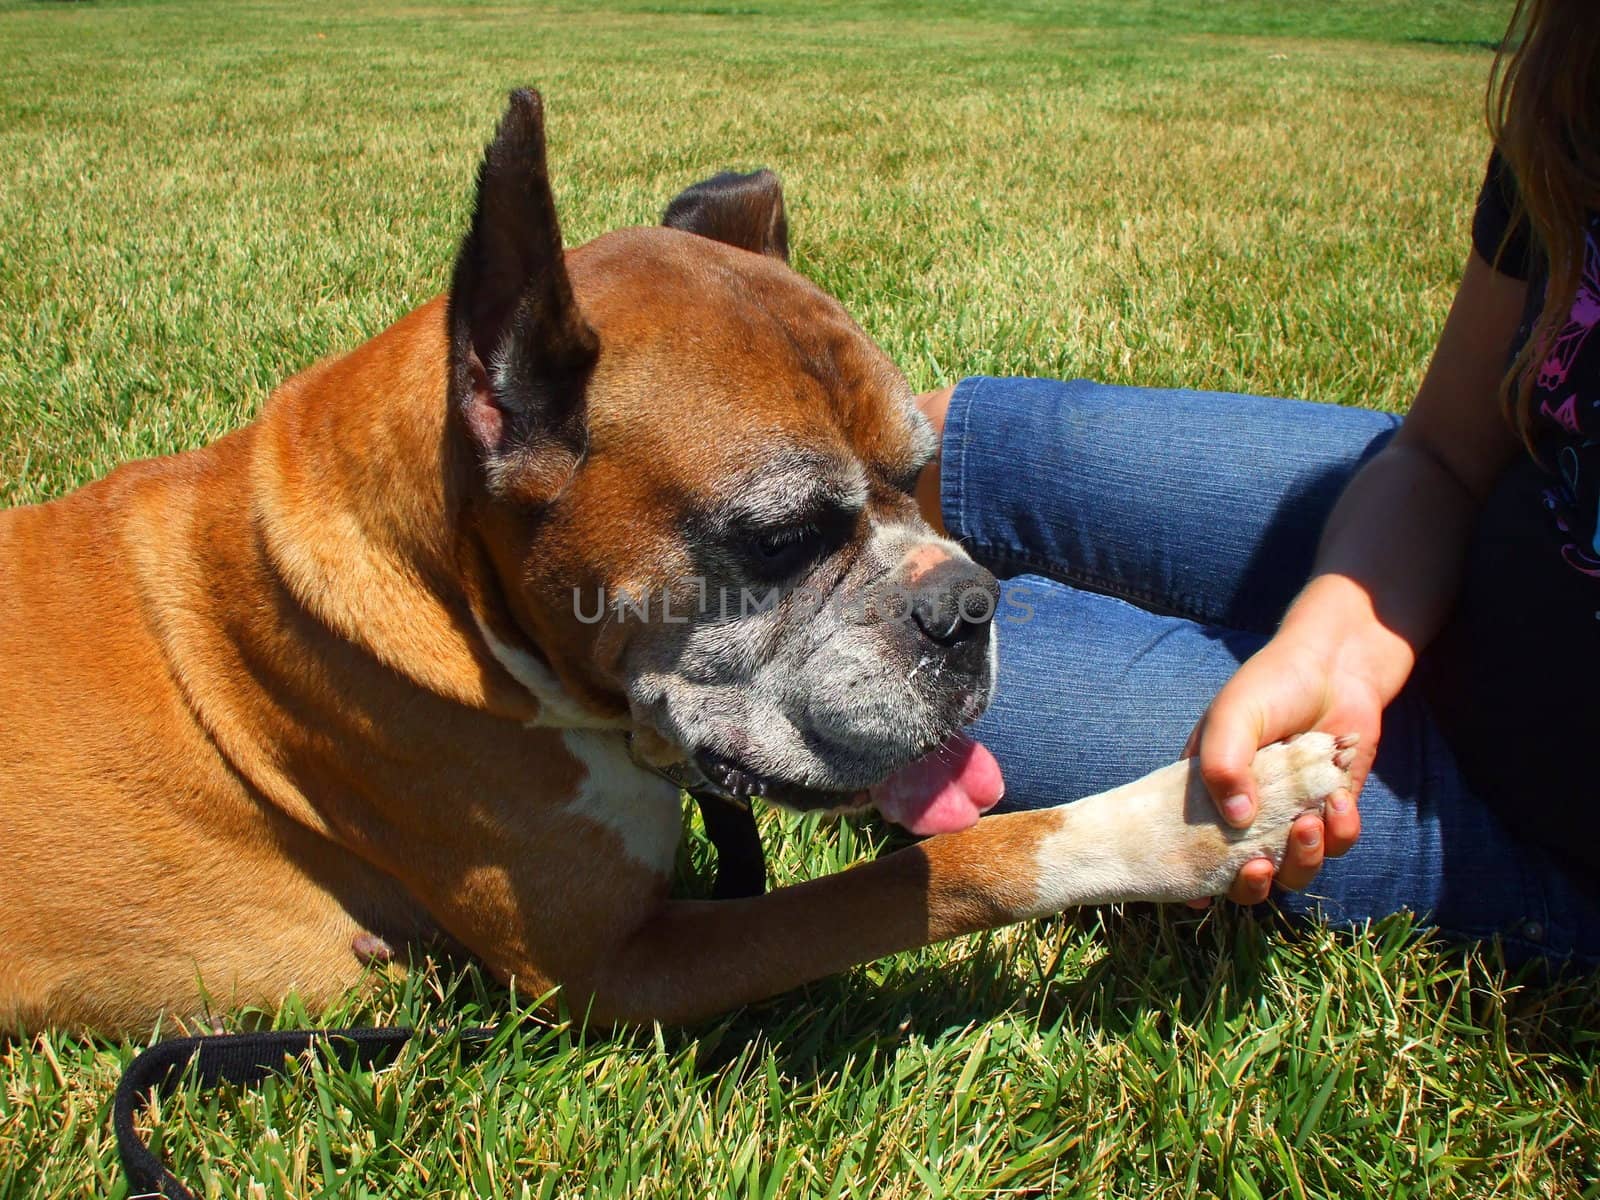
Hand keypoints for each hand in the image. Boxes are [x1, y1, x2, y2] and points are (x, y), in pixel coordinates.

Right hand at [1184, 632, 1381, 906]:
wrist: (1335, 666)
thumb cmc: (1270, 685)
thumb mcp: (1233, 717)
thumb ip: (1224, 764)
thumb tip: (1238, 821)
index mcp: (1209, 792)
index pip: (1193, 847)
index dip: (1194, 879)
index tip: (1202, 893)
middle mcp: (1248, 812)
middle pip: (1245, 876)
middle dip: (1252, 884)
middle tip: (1257, 865)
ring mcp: (1292, 815)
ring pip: (1294, 871)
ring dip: (1301, 860)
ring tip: (1308, 825)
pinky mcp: (1333, 811)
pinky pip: (1337, 845)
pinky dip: (1340, 832)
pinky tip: (1338, 800)